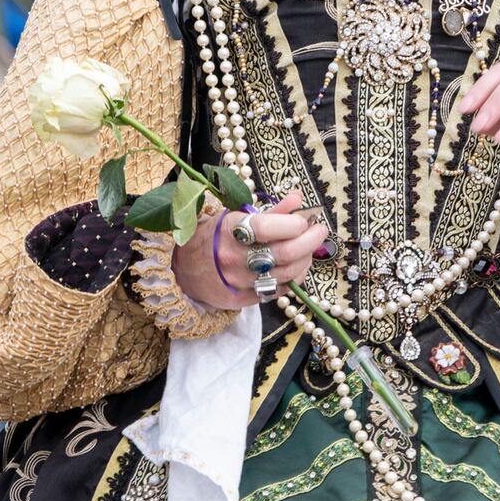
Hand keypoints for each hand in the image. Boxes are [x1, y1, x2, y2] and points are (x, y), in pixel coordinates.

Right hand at [172, 189, 328, 311]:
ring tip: (308, 250)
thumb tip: (298, 200)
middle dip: (310, 242)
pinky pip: (276, 291)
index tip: (305, 220)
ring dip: (305, 261)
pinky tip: (295, 268)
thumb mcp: (233, 216)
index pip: (269, 227)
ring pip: (285, 275)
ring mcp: (237, 282)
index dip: (294, 224)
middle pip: (284, 254)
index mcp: (229, 231)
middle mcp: (233, 258)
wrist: (179, 267)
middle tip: (319, 232)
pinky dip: (292, 279)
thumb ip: (269, 211)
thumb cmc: (210, 236)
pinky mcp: (240, 300)